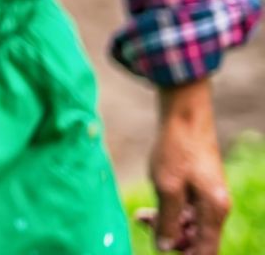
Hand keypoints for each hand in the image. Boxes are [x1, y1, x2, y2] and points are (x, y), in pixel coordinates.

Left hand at [135, 79, 229, 253]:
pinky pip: (186, 211)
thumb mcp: (167, 188)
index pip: (206, 252)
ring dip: (166, 224)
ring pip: (189, 225)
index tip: (161, 247)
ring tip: (141, 216)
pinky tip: (150, 208)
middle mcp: (216, 207)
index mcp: (214, 211)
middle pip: (196, 240)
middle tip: (144, 221)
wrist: (183, 117)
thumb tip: (165, 248)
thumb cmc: (176, 150)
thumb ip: (168, 220)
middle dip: (171, 238)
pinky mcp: (199, 188)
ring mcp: (209, 197)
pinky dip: (169, 211)